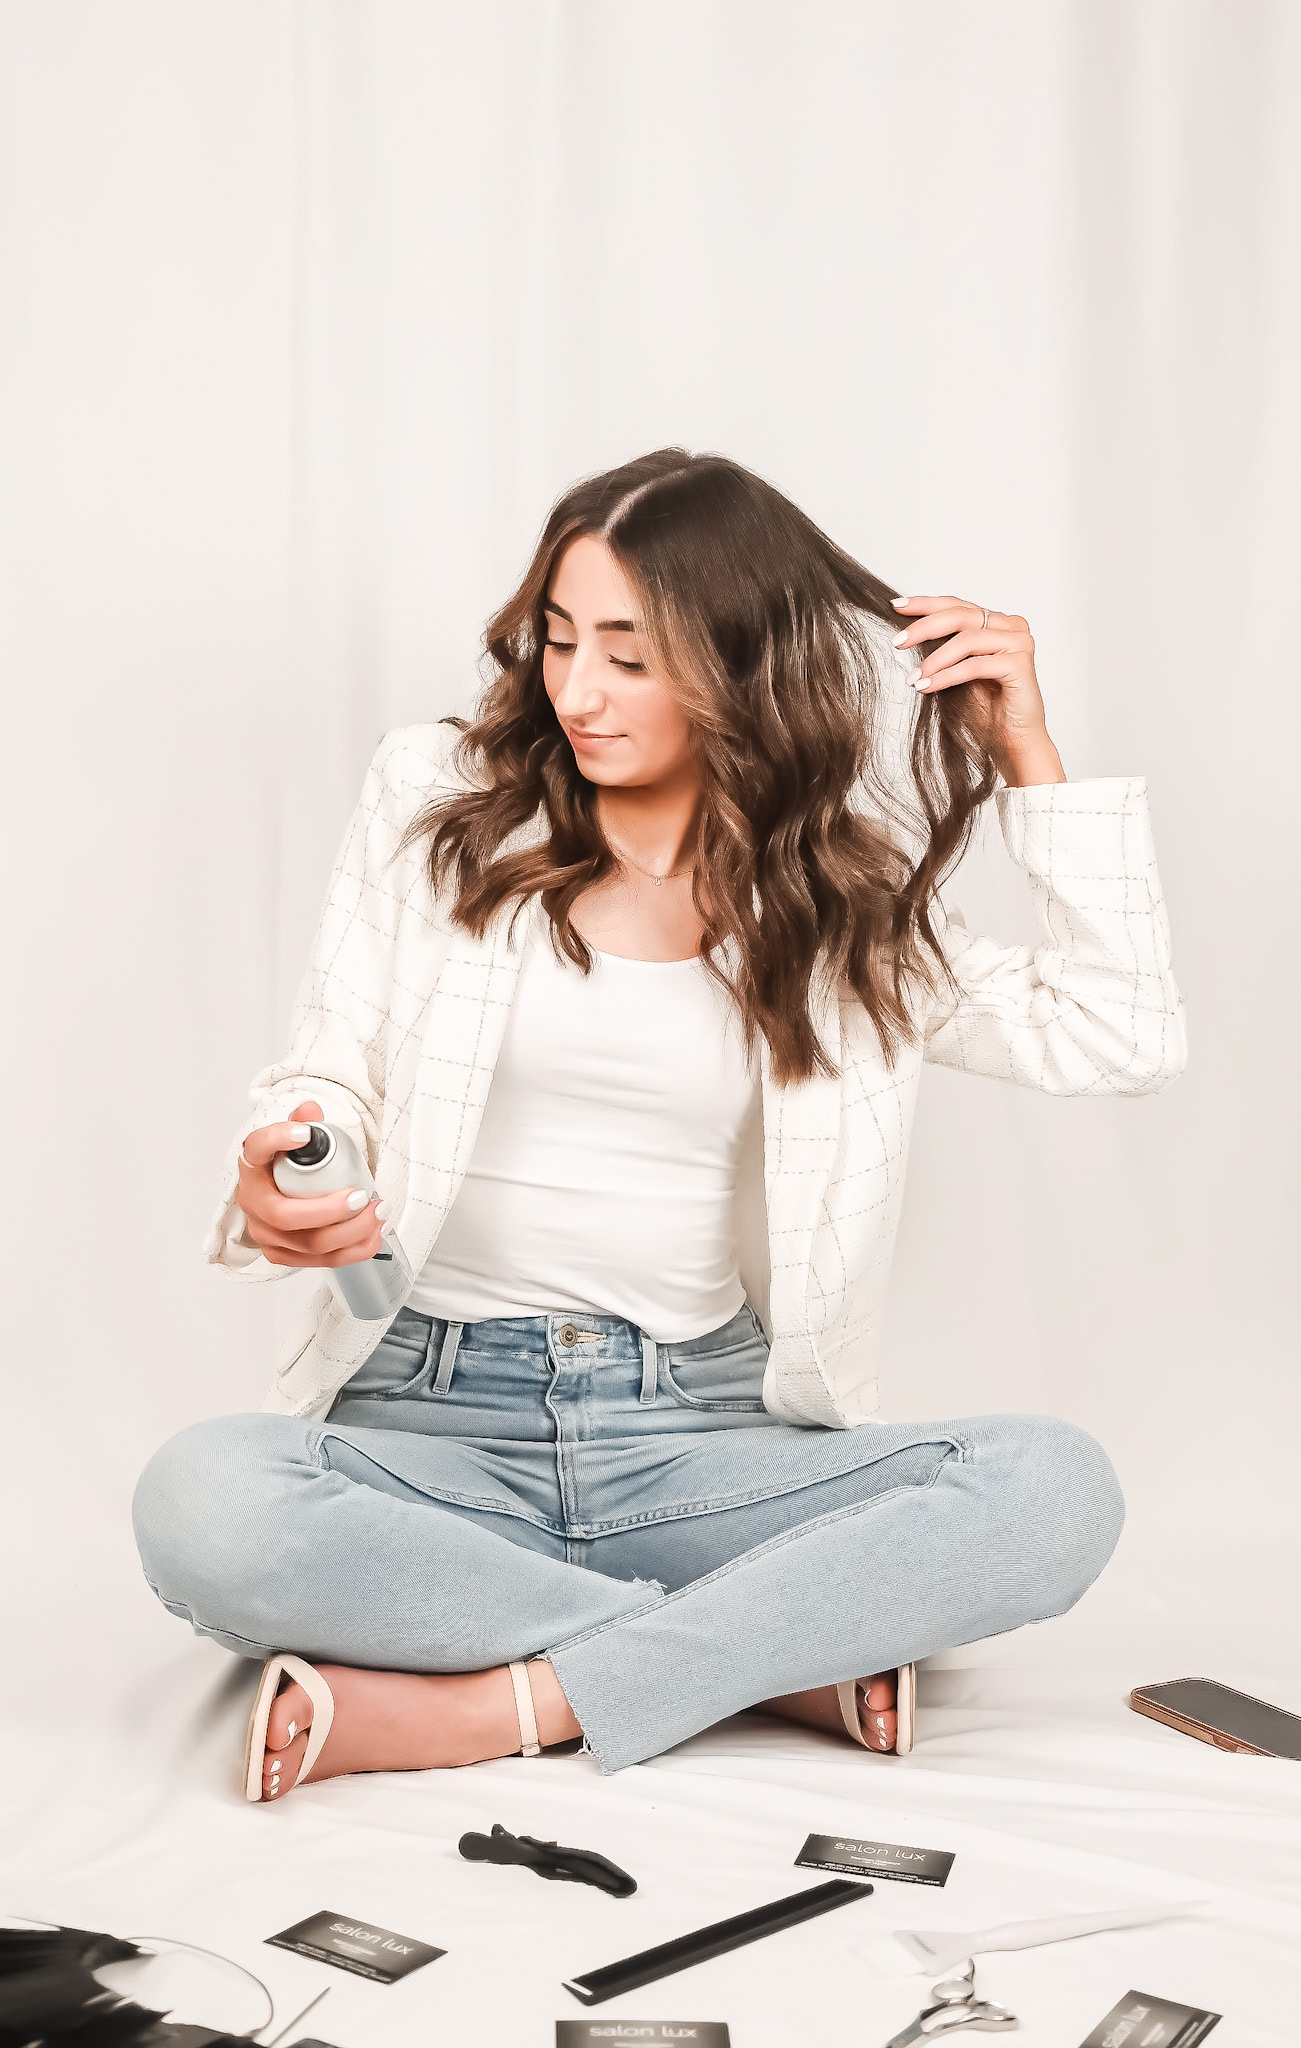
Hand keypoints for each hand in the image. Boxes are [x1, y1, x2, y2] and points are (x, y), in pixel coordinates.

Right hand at [235, 1097, 384, 1267]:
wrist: (277, 1193)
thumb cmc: (286, 1166)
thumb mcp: (292, 1140)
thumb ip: (302, 1122)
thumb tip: (310, 1109)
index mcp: (252, 1166)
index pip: (256, 1149)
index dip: (277, 1141)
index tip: (305, 1134)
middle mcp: (253, 1203)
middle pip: (285, 1215)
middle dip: (330, 1210)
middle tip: (362, 1197)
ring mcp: (267, 1234)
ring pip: (309, 1243)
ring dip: (351, 1232)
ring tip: (379, 1213)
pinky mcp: (284, 1255)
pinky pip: (322, 1261)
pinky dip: (354, 1250)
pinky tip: (375, 1234)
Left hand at [890, 592, 1065, 785]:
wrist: (1011, 740)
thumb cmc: (985, 708)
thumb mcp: (955, 670)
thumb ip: (942, 648)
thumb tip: (906, 634)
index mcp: (996, 622)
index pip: (957, 605)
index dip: (925, 604)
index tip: (896, 606)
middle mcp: (1011, 625)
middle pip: (961, 615)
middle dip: (924, 627)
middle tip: (897, 642)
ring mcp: (1019, 642)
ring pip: (967, 640)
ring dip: (934, 659)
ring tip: (912, 677)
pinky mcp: (1020, 664)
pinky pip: (975, 665)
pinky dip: (947, 676)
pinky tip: (927, 686)